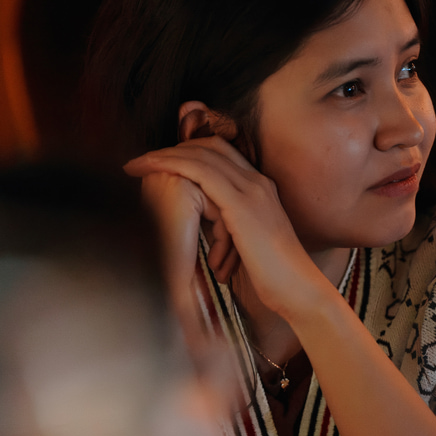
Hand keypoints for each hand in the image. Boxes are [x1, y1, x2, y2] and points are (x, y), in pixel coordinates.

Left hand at [124, 136, 323, 318]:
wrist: (298, 289)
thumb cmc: (274, 278)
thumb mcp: (248, 244)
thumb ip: (230, 230)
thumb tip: (209, 236)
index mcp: (261, 189)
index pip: (222, 154)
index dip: (190, 152)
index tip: (162, 163)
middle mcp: (258, 182)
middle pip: (210, 146)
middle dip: (174, 148)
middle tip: (143, 160)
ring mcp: (252, 189)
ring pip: (201, 154)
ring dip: (164, 155)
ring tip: (137, 164)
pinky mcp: (241, 203)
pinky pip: (199, 171)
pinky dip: (170, 165)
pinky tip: (149, 170)